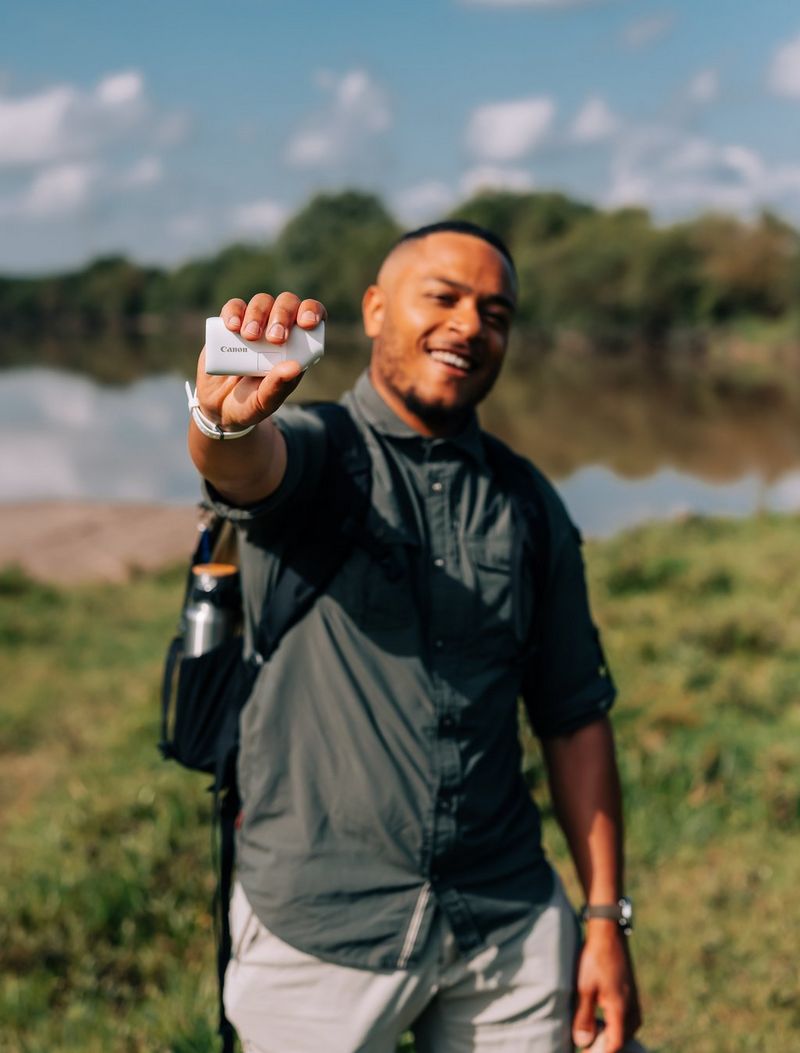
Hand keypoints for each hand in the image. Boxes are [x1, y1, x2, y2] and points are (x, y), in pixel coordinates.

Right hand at [195, 292, 325, 430]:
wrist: (216, 407)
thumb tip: (294, 367)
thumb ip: (278, 387)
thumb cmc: (249, 405)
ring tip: (249, 337)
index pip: (311, 317)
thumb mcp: (264, 403)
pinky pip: (234, 307)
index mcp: (296, 347)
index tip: (306, 323)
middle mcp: (277, 330)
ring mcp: (254, 325)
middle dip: (283, 315)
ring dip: (258, 314)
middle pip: (287, 303)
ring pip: (262, 301)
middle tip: (275, 338)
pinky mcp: (230, 325)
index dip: (312, 311)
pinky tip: (232, 327)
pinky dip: (234, 312)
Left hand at [572, 923, 641, 1051]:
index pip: (616, 1043)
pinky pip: (629, 1017)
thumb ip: (584, 1017)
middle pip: (624, 1038)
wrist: (608, 932)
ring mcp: (633, 998)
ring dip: (613, 1034)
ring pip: (628, 1028)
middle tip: (588, 1045)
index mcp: (621, 1008)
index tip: (586, 1052)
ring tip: (595, 1034)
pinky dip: (618, 1024)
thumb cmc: (594, 958)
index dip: (601, 1052)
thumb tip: (582, 1043)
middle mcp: (631, 1006)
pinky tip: (604, 1019)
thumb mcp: (584, 988)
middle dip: (607, 1045)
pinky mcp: (631, 991)